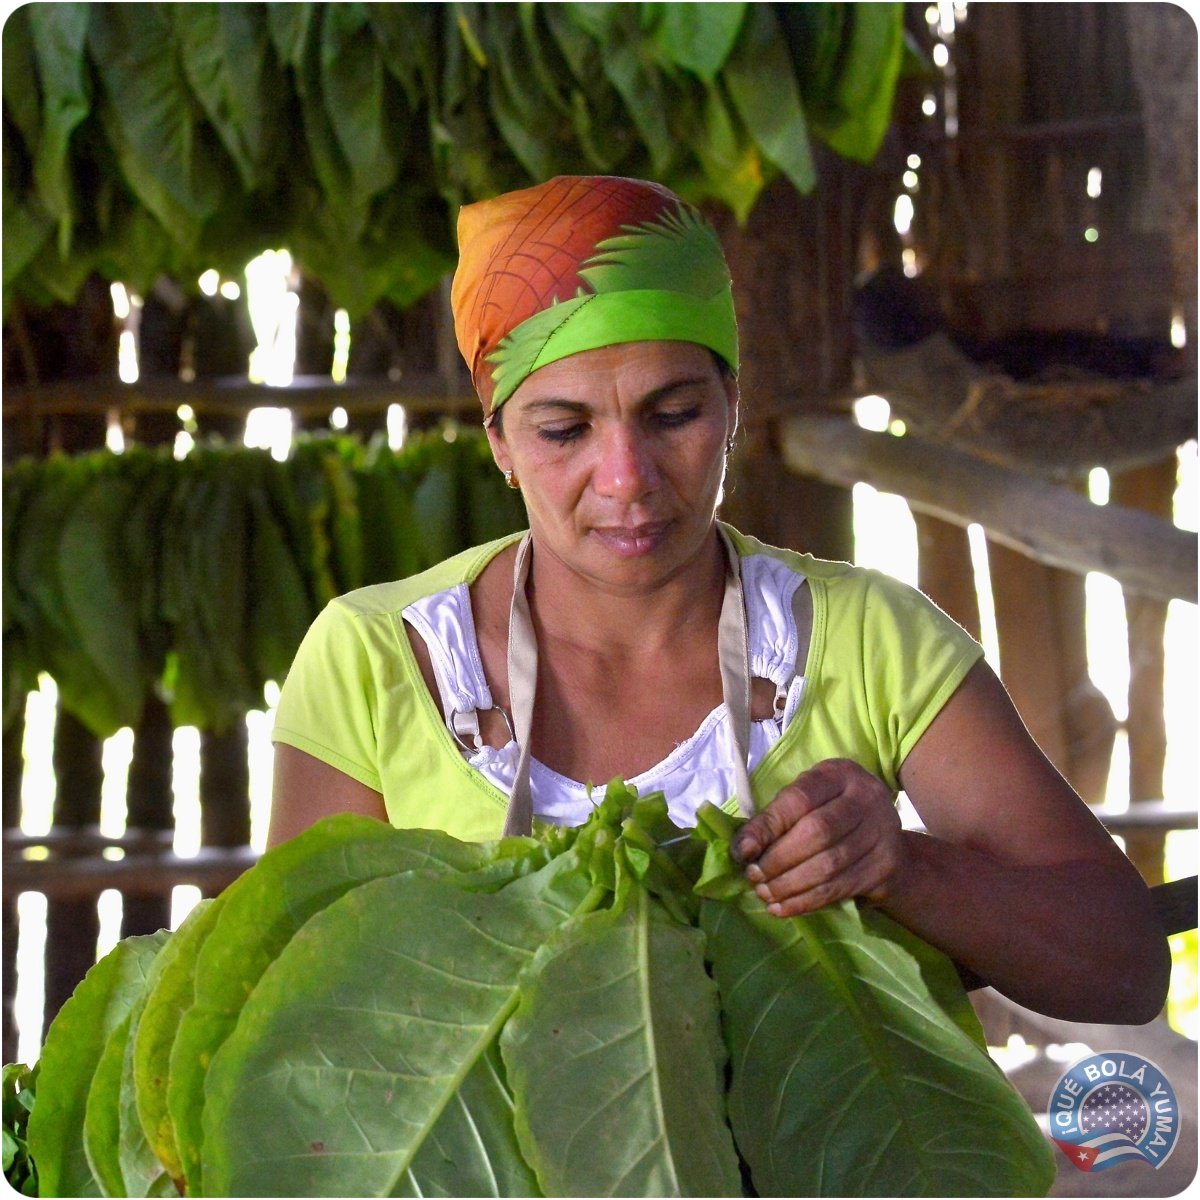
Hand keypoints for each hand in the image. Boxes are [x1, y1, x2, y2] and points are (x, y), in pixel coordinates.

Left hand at [731, 758, 905, 916]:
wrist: (886, 835)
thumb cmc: (833, 811)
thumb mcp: (809, 799)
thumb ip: (778, 816)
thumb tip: (744, 849)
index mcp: (839, 774)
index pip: (799, 799)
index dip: (768, 826)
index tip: (743, 851)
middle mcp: (866, 798)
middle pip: (817, 833)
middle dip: (778, 859)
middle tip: (753, 876)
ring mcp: (881, 832)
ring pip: (828, 865)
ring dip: (789, 885)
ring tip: (765, 893)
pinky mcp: (884, 866)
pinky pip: (839, 888)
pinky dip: (806, 901)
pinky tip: (783, 908)